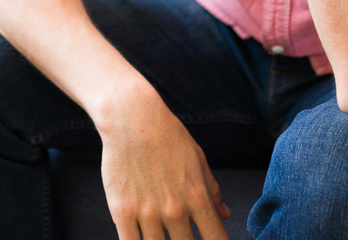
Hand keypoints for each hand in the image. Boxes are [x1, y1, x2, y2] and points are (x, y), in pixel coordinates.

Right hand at [97, 90, 230, 239]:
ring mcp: (148, 214)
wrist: (132, 118)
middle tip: (181, 237)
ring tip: (161, 234)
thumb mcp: (198, 161)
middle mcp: (175, 210)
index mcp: (198, 198)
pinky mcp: (122, 213)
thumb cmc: (168, 137)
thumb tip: (225, 215)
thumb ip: (212, 192)